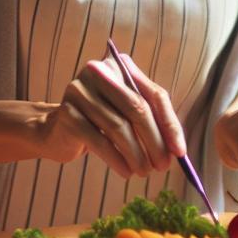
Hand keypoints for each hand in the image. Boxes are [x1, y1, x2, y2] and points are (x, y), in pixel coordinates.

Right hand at [35, 51, 184, 178]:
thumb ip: (154, 123)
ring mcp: (80, 91)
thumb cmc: (101, 122)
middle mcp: (98, 71)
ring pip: (119, 126)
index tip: (180, 152)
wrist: (58, 130)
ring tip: (144, 171)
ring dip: (136, 154)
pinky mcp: (67, 113)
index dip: (170, 125)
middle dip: (154, 141)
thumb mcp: (128, 115)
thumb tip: (177, 150)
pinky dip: (117, 159)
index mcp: (120, 65)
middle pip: (137, 108)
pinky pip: (99, 141)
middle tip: (163, 166)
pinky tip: (126, 172)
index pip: (154, 95)